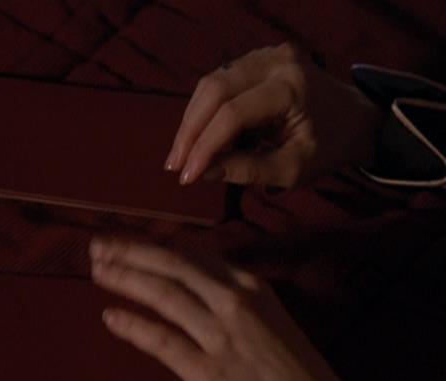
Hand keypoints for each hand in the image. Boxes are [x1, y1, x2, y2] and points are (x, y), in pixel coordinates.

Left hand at [90, 237, 357, 380]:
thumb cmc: (298, 376)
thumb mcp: (270, 322)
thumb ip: (234, 303)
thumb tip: (193, 291)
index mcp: (251, 287)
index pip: (191, 258)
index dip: (153, 249)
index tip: (125, 246)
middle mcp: (234, 302)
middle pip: (172, 266)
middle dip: (130, 253)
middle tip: (98, 247)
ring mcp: (221, 336)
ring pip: (164, 295)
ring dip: (126, 279)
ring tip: (98, 271)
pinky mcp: (208, 372)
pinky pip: (162, 340)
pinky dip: (132, 325)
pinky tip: (110, 316)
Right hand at [165, 43, 382, 186]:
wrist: (355, 119)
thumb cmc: (328, 148)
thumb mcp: (292, 169)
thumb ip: (247, 170)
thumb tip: (202, 172)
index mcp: (292, 88)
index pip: (233, 114)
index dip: (204, 146)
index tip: (186, 177)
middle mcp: (277, 61)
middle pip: (214, 90)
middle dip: (189, 131)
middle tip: (174, 165)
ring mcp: (266, 54)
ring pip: (211, 82)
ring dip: (192, 120)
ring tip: (183, 154)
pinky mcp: (258, 58)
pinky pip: (220, 80)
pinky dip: (204, 109)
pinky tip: (201, 136)